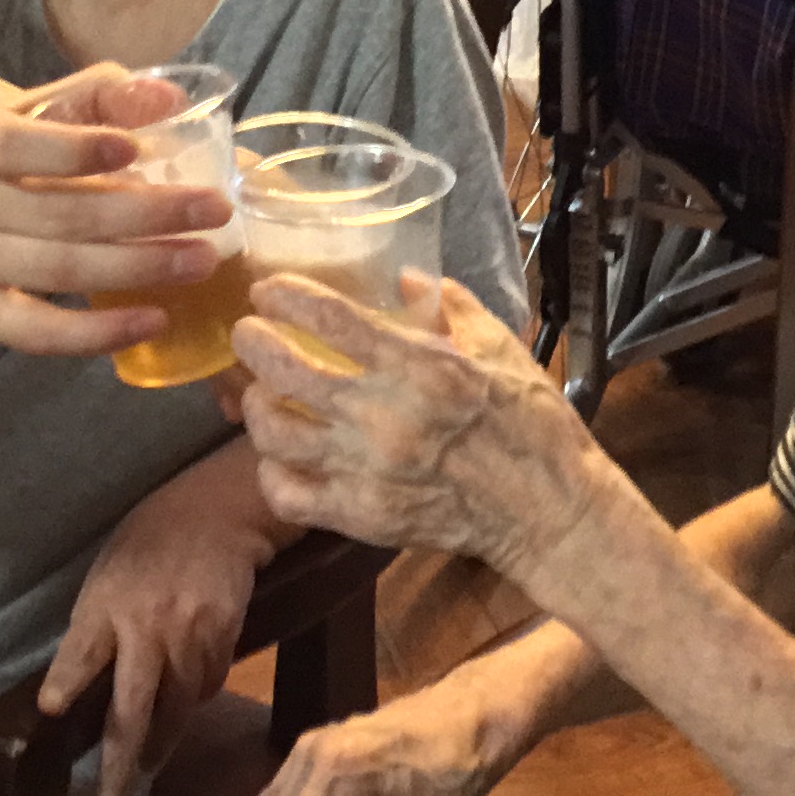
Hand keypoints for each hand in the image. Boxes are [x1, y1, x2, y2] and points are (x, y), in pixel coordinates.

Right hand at [0, 61, 231, 351]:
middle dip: (147, 213)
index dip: (79, 147)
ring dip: (138, 267)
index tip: (140, 145)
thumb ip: (68, 101)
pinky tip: (150, 318)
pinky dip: (95, 332)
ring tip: (202, 256)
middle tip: (215, 208)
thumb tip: (164, 90)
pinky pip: (36, 332)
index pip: (21, 142)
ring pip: (59, 270)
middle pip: (60, 212)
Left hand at [39, 443, 283, 795]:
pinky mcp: (224, 633)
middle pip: (131, 706)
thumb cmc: (148, 543)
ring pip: (177, 707)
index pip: (80, 652)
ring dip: (161, 741)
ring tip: (147, 763)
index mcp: (105, 603)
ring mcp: (188, 631)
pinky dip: (194, 701)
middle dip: (120, 760)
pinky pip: (208, 684)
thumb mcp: (106, 575)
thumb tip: (76, 690)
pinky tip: (183, 706)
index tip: (50, 711)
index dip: (66, 683)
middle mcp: (145, 622)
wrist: (217, 511)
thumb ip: (95, 627)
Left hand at [231, 273, 608, 582]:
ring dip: (257, 406)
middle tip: (248, 333)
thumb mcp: (499, 347)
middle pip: (286, 373)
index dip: (287, 297)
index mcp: (419, 367)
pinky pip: (288, 494)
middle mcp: (383, 417)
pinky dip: (272, 472)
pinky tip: (280, 457)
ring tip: (261, 393)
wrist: (545, 510)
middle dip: (254, 343)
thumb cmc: (530, 423)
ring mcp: (367, 472)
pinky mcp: (361, 517)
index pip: (330, 319)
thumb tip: (406, 278)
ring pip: (275, 434)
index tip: (267, 290)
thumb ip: (449, 307)